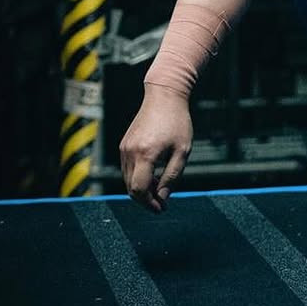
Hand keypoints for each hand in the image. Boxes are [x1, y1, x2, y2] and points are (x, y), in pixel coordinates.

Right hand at [120, 86, 192, 212]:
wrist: (164, 96)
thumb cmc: (177, 122)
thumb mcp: (182, 151)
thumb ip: (172, 176)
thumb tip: (162, 198)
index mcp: (145, 154)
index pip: (139, 190)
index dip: (149, 203)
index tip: (161, 209)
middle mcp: (130, 152)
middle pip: (131, 188)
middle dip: (145, 199)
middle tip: (162, 203)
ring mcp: (124, 148)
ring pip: (128, 180)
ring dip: (142, 189)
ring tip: (160, 188)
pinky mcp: (124, 144)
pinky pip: (127, 169)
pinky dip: (138, 177)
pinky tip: (153, 176)